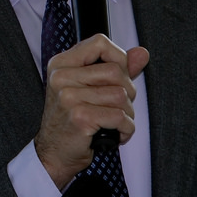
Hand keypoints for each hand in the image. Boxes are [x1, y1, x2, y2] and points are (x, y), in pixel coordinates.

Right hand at [34, 35, 148, 189]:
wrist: (54, 153)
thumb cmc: (71, 120)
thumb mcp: (89, 88)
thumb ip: (116, 68)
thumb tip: (142, 53)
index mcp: (61, 64)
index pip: (99, 43)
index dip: (118, 57)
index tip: (120, 75)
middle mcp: (61, 77)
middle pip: (115, 71)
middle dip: (127, 92)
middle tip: (117, 107)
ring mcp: (68, 97)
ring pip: (121, 95)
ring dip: (127, 114)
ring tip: (114, 122)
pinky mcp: (80, 117)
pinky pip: (120, 117)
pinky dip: (126, 129)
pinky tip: (115, 134)